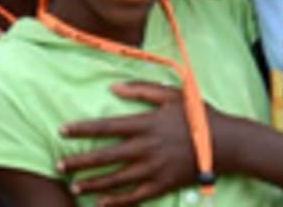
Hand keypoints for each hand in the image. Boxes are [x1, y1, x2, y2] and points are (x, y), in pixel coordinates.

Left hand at [59, 81, 198, 205]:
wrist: (224, 144)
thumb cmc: (196, 114)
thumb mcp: (170, 94)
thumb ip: (141, 90)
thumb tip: (113, 87)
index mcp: (146, 123)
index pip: (107, 126)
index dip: (83, 129)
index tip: (63, 130)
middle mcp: (146, 147)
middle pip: (106, 155)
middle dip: (80, 161)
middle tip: (59, 165)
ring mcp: (154, 169)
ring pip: (117, 178)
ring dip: (94, 182)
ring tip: (75, 185)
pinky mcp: (162, 185)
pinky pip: (135, 196)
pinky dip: (117, 201)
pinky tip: (101, 203)